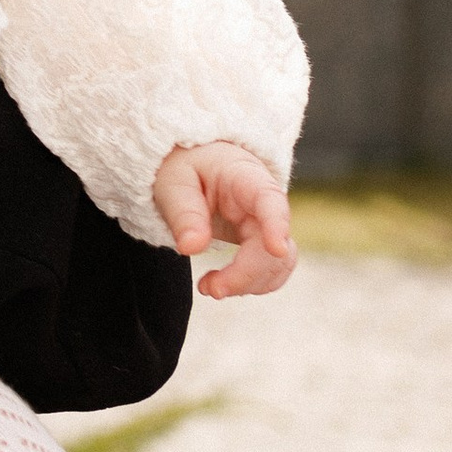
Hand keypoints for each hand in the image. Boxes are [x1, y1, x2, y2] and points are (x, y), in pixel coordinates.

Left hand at [152, 138, 296, 298]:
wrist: (195, 163)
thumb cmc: (185, 167)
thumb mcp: (174, 183)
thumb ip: (184, 215)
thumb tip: (191, 248)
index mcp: (244, 177)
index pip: (269, 199)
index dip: (277, 225)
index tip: (276, 249)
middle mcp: (264, 203)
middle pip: (273, 245)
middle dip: (245, 274)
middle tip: (208, 289)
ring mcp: (266, 224)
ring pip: (277, 264)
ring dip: (248, 284)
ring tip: (209, 287)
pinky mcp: (261, 242)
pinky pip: (270, 270)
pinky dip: (250, 284)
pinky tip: (221, 285)